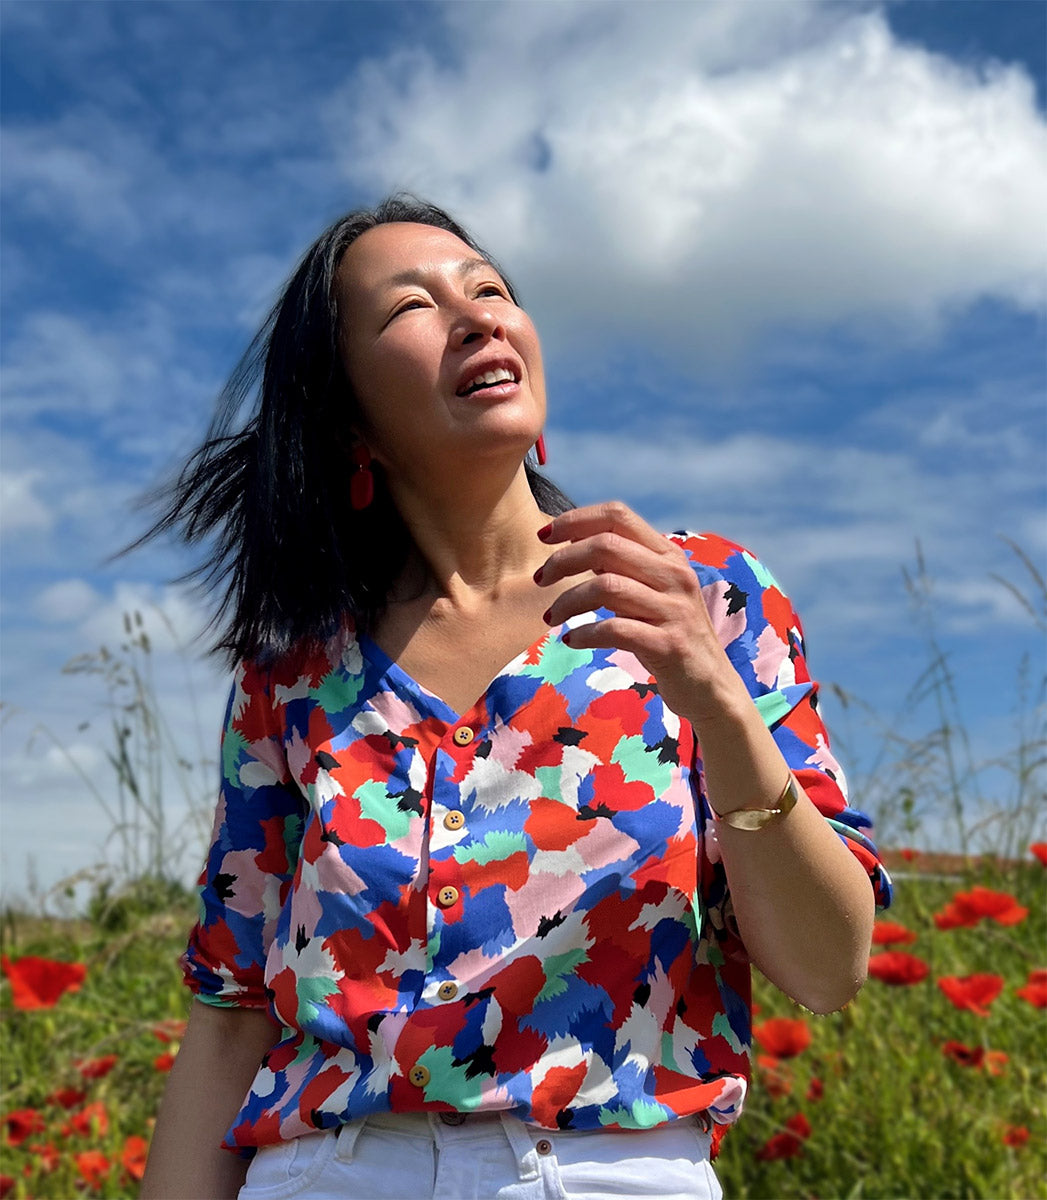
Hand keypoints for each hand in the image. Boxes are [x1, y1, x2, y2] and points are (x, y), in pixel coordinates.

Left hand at [535, 502, 746, 723]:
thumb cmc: (668, 636)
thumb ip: (621, 568)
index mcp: (668, 555)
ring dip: (568, 600)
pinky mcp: (669, 645)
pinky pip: (615, 629)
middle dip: (563, 560)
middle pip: (606, 545)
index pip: (618, 515)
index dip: (576, 519)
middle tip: (540, 579)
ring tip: (551, 617)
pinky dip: (585, 633)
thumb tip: (575, 543)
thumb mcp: (650, 594)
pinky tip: (572, 640)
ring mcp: (674, 610)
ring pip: (606, 586)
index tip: (545, 535)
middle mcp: (674, 575)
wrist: (711, 687)